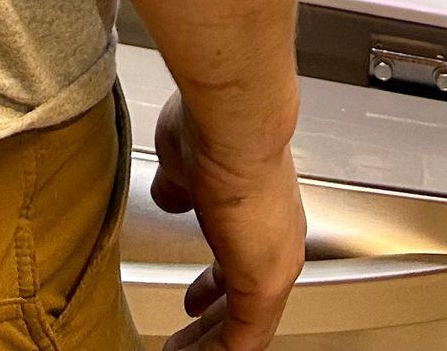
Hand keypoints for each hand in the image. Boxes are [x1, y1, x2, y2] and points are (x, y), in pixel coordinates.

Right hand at [150, 91, 304, 350]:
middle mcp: (276, 242)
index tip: (193, 302)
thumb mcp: (182, 162)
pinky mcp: (264, 284)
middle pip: (243, 302)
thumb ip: (179, 184)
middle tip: (186, 338)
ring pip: (244, 326)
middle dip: (209, 323)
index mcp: (259, 212)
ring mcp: (274, 265)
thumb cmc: (212, 125)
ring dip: (208, 343)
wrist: (233, 117)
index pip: (238, 263)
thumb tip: (170, 190)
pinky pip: (242, 339)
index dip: (212, 288)